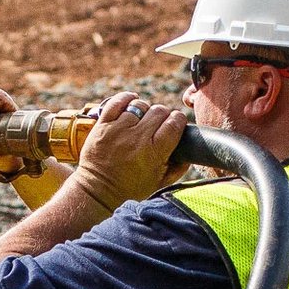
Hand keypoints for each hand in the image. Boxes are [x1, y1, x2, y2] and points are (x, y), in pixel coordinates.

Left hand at [72, 91, 189, 210]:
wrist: (98, 190)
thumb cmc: (130, 189)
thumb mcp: (159, 183)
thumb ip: (178, 168)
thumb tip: (190, 153)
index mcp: (154, 152)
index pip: (174, 123)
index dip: (178, 120)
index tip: (176, 123)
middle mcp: (137, 138)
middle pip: (159, 111)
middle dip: (163, 115)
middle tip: (159, 125)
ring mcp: (118, 130)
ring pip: (140, 105)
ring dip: (145, 110)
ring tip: (143, 120)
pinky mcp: (103, 125)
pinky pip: (117, 102)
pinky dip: (126, 98)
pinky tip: (132, 102)